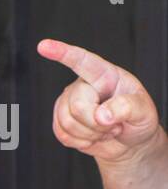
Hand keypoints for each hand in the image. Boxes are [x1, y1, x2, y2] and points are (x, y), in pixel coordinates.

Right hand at [37, 38, 164, 164]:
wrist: (129, 142)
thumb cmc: (138, 121)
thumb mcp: (144, 111)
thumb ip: (126, 108)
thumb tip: (101, 115)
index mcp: (105, 75)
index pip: (83, 61)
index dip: (63, 53)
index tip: (43, 46)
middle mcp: (83, 85)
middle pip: (77, 105)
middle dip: (96, 123)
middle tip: (114, 126)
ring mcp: (68, 102)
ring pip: (67, 122)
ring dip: (90, 134)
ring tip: (105, 130)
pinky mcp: (60, 121)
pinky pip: (62, 134)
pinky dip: (80, 141)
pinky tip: (93, 137)